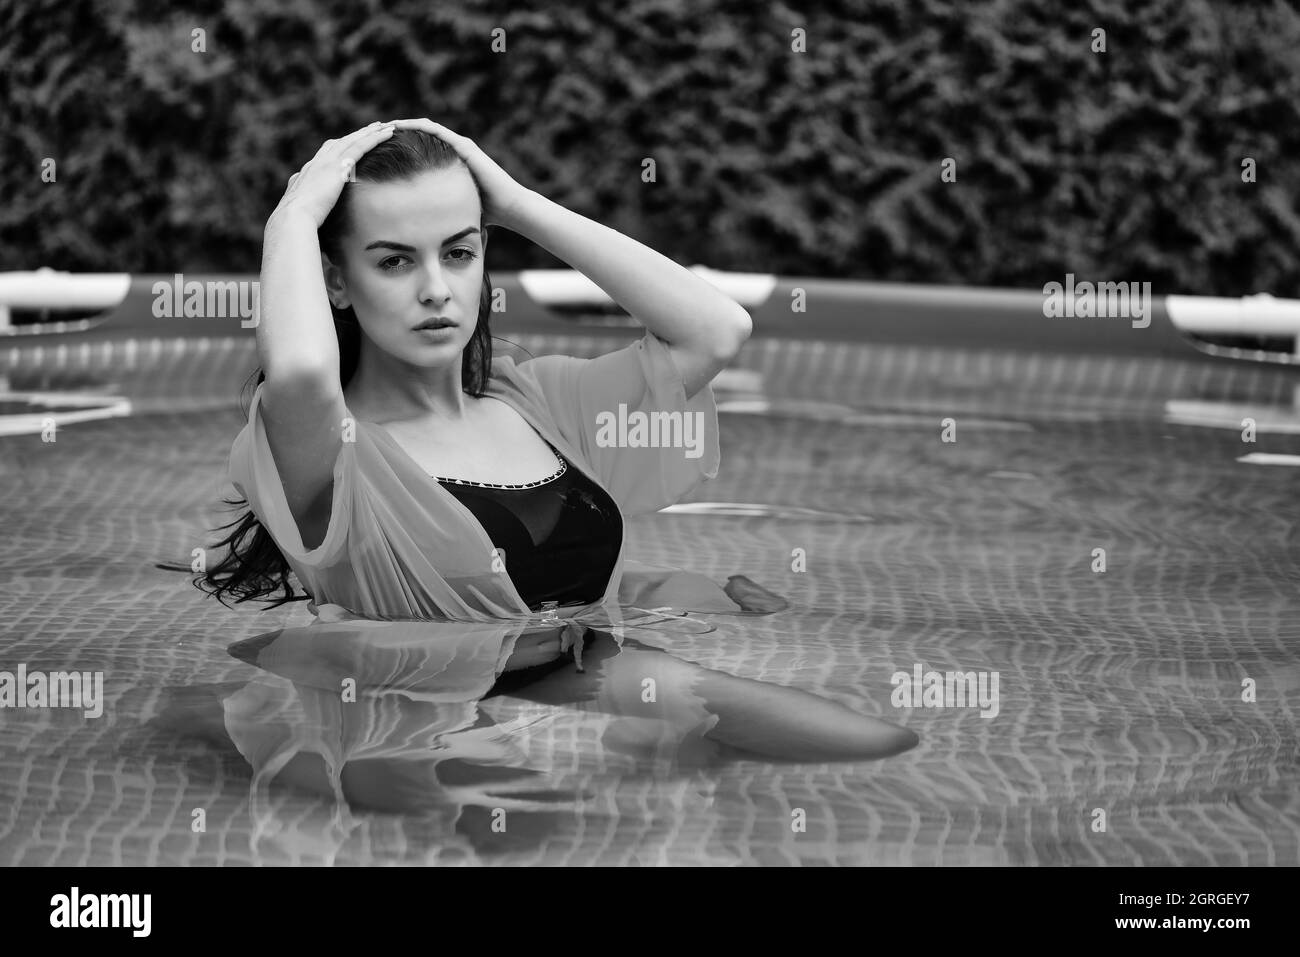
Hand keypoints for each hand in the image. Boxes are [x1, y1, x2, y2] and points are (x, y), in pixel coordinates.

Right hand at [272, 121, 395, 227]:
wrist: (292, 219)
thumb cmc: (297, 224)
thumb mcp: (302, 215)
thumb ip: (308, 210)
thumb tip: (310, 219)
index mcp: (307, 174)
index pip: (325, 155)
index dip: (340, 147)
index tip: (351, 143)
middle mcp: (316, 164)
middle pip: (340, 143)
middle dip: (357, 135)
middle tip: (372, 127)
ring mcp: (326, 163)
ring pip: (352, 141)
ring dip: (369, 132)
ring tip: (385, 126)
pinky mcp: (338, 167)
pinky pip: (360, 147)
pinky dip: (374, 138)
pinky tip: (387, 133)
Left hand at [386, 118, 531, 228]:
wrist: (509, 208)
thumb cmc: (484, 214)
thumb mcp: (450, 211)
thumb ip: (434, 213)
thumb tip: (413, 231)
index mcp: (446, 165)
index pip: (415, 150)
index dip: (394, 148)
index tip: (373, 151)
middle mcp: (452, 151)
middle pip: (417, 136)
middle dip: (393, 134)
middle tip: (369, 134)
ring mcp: (458, 146)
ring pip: (423, 128)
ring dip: (401, 125)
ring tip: (378, 126)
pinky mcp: (463, 145)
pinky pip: (434, 130)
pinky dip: (414, 126)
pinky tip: (396, 126)